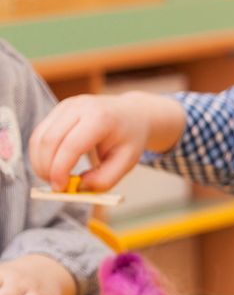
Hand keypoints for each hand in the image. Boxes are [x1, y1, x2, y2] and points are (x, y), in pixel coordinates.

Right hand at [27, 92, 182, 191]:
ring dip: (39, 162)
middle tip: (55, 187)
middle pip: (49, 140)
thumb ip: (104, 179)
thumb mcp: (127, 162)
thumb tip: (77, 186)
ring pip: (39, 137)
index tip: (61, 188)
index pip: (71, 145)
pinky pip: (39, 134)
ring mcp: (66, 106)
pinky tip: (52, 166)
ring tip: (53, 178)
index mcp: (101, 118)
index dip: (60, 170)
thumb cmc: (130, 139)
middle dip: (46, 168)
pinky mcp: (58, 110)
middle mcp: (80, 107)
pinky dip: (40, 154)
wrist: (133, 113)